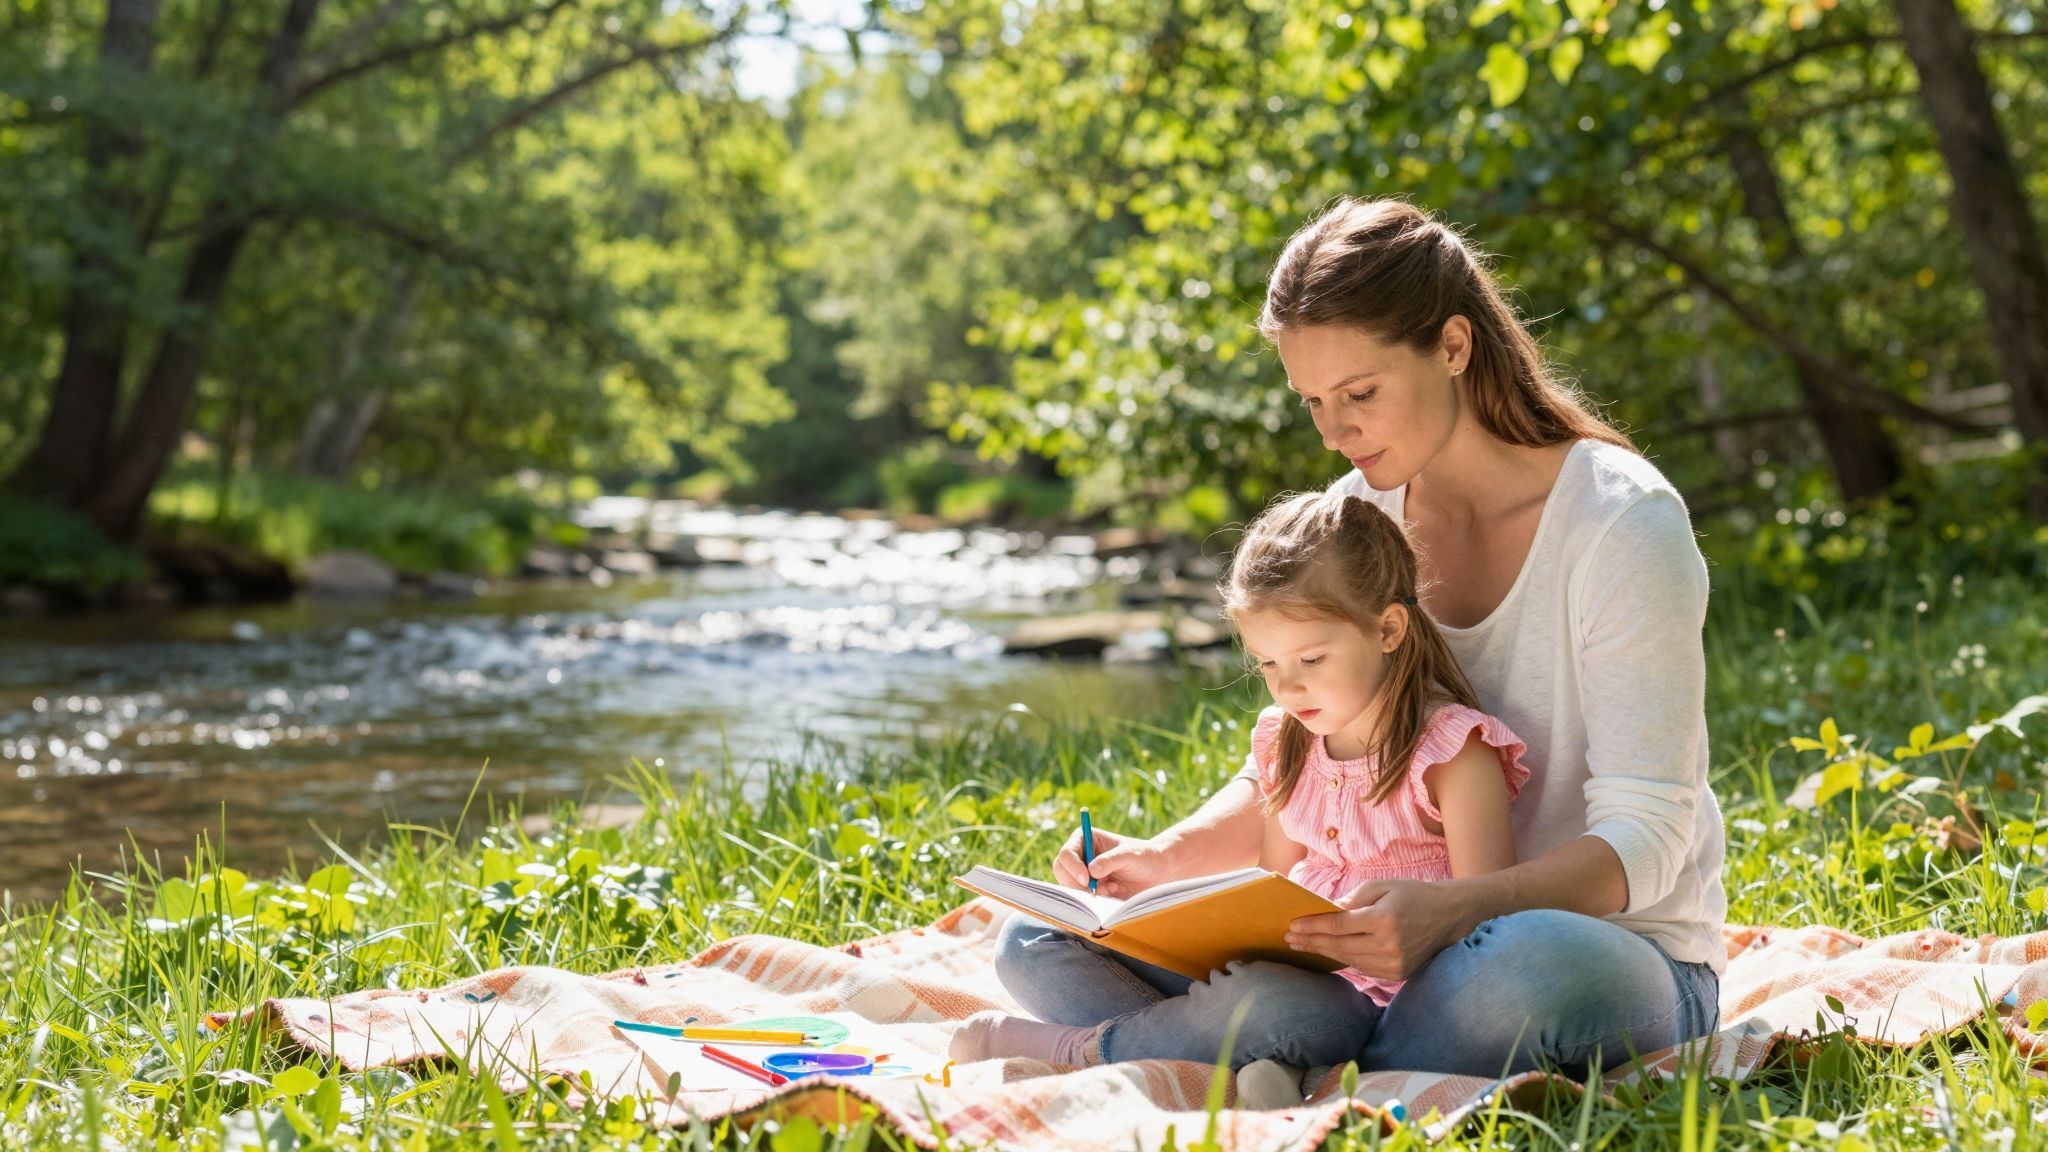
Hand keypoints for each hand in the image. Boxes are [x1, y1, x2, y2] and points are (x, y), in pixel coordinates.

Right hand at [1052, 827, 1179, 898]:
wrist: (1157, 872)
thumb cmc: (1145, 856)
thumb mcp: (1130, 855)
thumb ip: (1110, 861)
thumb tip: (1091, 871)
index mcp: (1086, 838)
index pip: (1067, 853)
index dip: (1072, 866)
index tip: (1087, 879)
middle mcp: (1081, 855)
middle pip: (1061, 870)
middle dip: (1075, 883)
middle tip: (1094, 892)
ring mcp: (1083, 873)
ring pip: (1069, 886)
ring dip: (1086, 892)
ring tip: (1110, 889)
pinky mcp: (1090, 889)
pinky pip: (1081, 898)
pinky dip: (1094, 899)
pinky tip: (1112, 892)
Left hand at [1283, 877, 1473, 980]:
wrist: (1450, 918)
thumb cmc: (1414, 895)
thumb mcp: (1383, 886)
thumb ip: (1354, 898)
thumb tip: (1328, 911)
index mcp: (1383, 919)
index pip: (1339, 926)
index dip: (1313, 926)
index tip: (1293, 925)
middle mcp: (1388, 945)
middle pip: (1339, 946)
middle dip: (1311, 942)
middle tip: (1289, 939)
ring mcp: (1393, 964)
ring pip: (1349, 960)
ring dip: (1324, 952)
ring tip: (1303, 946)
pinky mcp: (1397, 974)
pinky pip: (1362, 967)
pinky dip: (1344, 959)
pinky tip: (1329, 952)